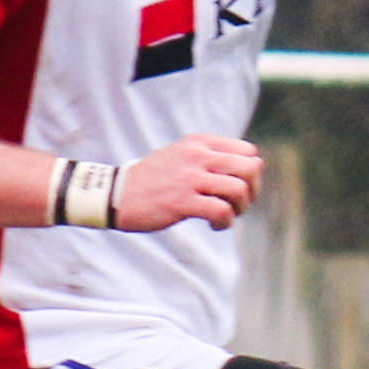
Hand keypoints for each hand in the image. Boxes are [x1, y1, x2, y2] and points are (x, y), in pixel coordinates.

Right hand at [113, 133, 263, 231]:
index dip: (250, 173)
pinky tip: (215, 226)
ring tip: (226, 216)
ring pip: (239, 190)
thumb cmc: (151, 180)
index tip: (238, 188)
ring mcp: (190, 178)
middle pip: (251, 168)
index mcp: (199, 143)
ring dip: (240, 208)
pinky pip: (222, 211)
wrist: (116, 194)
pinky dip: (226, 222)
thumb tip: (246, 170)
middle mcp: (197, 156)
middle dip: (252, 191)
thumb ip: (209, 157)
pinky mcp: (183, 202)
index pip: (248, 151)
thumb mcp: (181, 155)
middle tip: (237, 204)